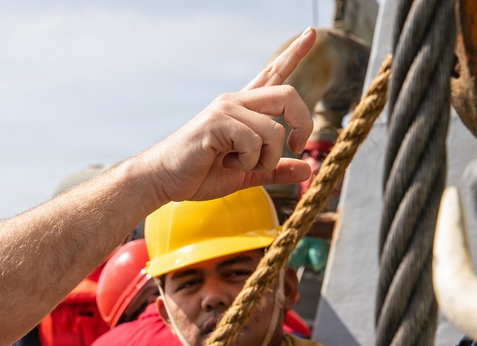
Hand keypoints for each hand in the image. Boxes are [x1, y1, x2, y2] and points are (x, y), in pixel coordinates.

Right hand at [140, 27, 316, 202]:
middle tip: (297, 146)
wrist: (164, 180)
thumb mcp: (246, 173)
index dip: (294, 53)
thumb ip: (275, 170)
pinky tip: (224, 161)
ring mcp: (226, 109)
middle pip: (289, 94)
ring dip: (266, 158)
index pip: (273, 74)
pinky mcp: (217, 121)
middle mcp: (236, 102)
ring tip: (240, 164)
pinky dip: (247, 161)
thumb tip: (308, 169)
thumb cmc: (199, 174)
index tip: (312, 33)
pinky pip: (254, 141)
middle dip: (304, 123)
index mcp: (243, 110)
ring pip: (274, 130)